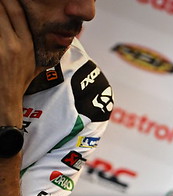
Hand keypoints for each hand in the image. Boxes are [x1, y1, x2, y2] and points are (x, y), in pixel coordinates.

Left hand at [0, 0, 36, 123]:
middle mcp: (16, 44)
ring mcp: (2, 48)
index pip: (19, 13)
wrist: (6, 98)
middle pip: (4, 11)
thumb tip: (57, 36)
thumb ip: (44, 48)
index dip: (12, 0)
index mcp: (29, 45)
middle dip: (2, 2)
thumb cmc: (21, 82)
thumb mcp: (39, 64)